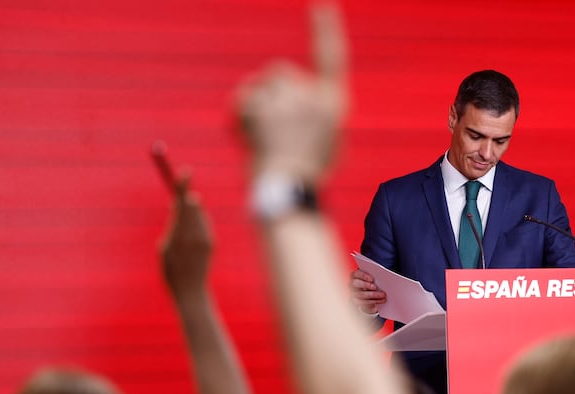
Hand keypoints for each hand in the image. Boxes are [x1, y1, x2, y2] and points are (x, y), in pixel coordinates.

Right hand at [160, 173, 213, 297]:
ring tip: (181, 226)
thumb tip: (180, 203)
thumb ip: (173, 224)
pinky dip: (196, 222)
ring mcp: (205, 238)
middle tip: (185, 175)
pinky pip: (202, 224)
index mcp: (179, 235)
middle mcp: (194, 235)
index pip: (182, 205)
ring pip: (198, 214)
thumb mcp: (165, 246)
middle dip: (187, 191)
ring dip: (191, 210)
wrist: (190, 290)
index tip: (184, 172)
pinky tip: (189, 235)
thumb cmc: (170, 270)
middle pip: (192, 204)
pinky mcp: (211, 242)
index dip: (183, 187)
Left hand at [237, 4, 347, 182]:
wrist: (285, 193)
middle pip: (282, 71)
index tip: (322, 3)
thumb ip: (316, 109)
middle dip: (274, 90)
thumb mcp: (328, 139)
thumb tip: (302, 92)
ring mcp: (284, 103)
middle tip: (274, 123)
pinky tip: (250, 137)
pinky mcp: (259, 110)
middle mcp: (311, 98)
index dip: (326, 28)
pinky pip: (244, 97)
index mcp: (333, 104)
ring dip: (259, 102)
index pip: (331, 56)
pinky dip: (241, 114)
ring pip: (262, 84)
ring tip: (264, 136)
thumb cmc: (307, 172)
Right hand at [349, 269, 386, 313]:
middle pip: (356, 284)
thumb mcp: (371, 279)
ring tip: (382, 296)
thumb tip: (381, 278)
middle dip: (366, 285)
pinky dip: (371, 305)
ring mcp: (353, 294)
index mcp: (355, 276)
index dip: (364, 276)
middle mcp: (352, 285)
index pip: (357, 274)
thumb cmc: (370, 283)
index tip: (372, 279)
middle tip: (376, 287)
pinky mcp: (357, 303)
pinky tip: (377, 305)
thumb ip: (373, 278)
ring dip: (373, 296)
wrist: (367, 293)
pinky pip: (363, 305)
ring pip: (361, 295)